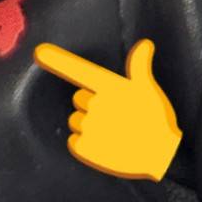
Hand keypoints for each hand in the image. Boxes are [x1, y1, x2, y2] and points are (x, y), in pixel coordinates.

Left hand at [33, 39, 181, 180]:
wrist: (162, 157)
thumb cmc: (156, 120)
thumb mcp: (148, 90)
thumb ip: (139, 66)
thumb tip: (145, 44)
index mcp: (110, 88)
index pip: (80, 70)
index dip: (58, 60)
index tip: (39, 51)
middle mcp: (97, 104)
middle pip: (79, 99)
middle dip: (93, 105)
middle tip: (115, 115)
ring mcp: (91, 126)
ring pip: (76, 121)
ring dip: (90, 126)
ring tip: (112, 132)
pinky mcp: (86, 147)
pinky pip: (74, 141)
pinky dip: (86, 144)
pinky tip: (105, 145)